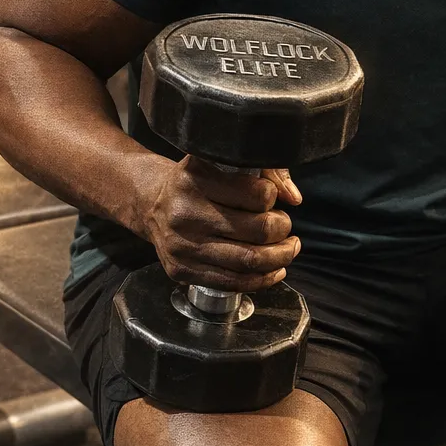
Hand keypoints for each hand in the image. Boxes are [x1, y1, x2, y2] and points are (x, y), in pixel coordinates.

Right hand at [145, 156, 302, 292]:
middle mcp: (185, 212)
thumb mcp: (223, 163)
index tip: (272, 198)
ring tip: (287, 249)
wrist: (152, 205)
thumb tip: (294, 198)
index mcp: (196, 178)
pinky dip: (262, 279)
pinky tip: (274, 269)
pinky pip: (232, 282)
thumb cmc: (197, 183)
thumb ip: (265, 172)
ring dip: (279, 257)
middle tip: (284, 226)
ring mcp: (182, 245)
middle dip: (282, 230)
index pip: (258, 194)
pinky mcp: (181, 270)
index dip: (273, 197)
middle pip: (258, 230)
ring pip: (249, 260)